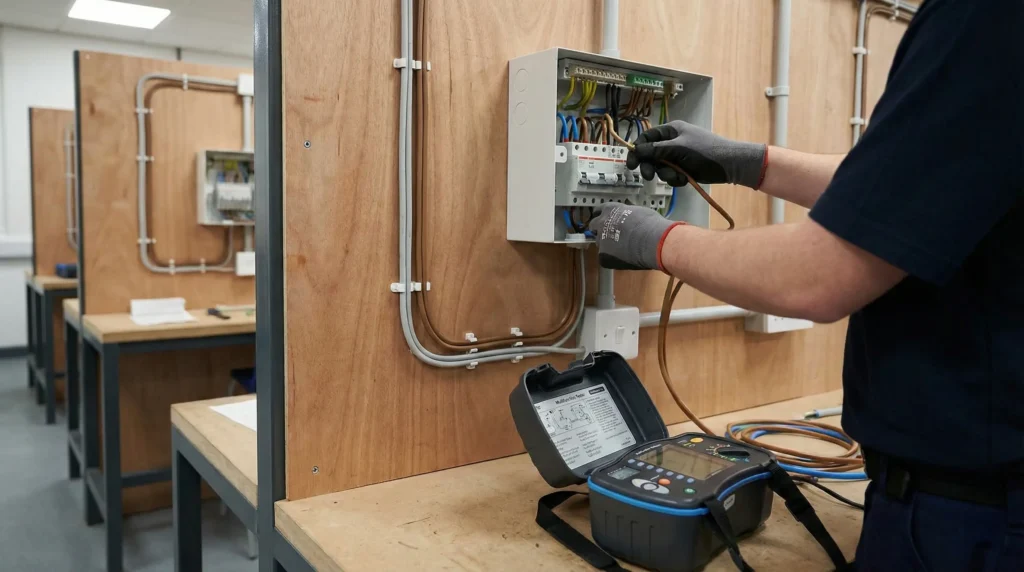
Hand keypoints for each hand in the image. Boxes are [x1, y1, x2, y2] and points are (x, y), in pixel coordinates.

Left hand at [588, 204, 681, 270]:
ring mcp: (601, 240)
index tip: (606, 220)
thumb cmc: (650, 225)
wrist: (653, 241)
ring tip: (623, 249)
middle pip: (593, 226)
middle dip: (599, 230)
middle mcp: (601, 223)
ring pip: (600, 243)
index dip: (603, 216)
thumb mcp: (637, 212)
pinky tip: (626, 258)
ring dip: (607, 245)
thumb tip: (629, 220)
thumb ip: (627, 215)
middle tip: (610, 235)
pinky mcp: (603, 256)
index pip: (599, 210)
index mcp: (610, 209)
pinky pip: (606, 258)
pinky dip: (614, 259)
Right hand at [626, 120, 766, 188]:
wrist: (730, 164)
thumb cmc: (705, 151)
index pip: (646, 138)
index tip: (631, 165)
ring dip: (666, 174)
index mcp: (671, 130)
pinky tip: (684, 180)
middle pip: (651, 154)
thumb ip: (655, 150)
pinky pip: (671, 175)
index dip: (637, 150)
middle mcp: (672, 141)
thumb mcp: (678, 149)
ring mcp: (678, 155)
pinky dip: (675, 179)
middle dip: (652, 166)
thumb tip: (635, 150)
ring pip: (661, 167)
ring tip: (677, 177)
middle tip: (649, 177)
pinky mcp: (684, 168)